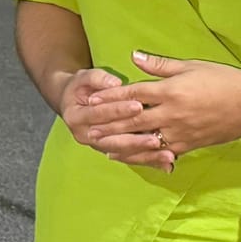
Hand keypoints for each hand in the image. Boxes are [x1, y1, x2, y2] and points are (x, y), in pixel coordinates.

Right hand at [58, 67, 172, 172]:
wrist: (72, 101)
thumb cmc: (81, 86)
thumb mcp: (84, 77)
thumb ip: (99, 78)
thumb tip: (115, 83)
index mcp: (76, 117)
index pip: (99, 114)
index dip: (118, 109)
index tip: (139, 105)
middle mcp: (85, 136)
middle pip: (112, 141)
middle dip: (135, 140)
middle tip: (155, 139)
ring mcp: (98, 146)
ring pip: (123, 154)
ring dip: (146, 156)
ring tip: (167, 156)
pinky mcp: (111, 150)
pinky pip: (131, 158)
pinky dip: (149, 161)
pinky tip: (166, 164)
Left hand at [89, 51, 240, 165]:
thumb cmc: (223, 81)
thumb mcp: (190, 66)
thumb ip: (160, 65)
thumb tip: (134, 55)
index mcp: (172, 91)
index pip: (134, 93)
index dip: (110, 96)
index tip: (91, 98)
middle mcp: (172, 114)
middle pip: (133, 120)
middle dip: (108, 124)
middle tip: (86, 127)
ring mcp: (180, 132)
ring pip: (143, 140)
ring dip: (120, 143)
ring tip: (100, 145)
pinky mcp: (188, 146)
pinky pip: (159, 152)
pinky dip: (141, 155)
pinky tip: (126, 157)